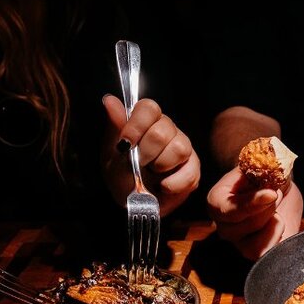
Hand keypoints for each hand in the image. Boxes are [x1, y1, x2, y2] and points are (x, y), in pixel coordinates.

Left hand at [103, 95, 200, 214]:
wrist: (133, 202)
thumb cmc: (122, 175)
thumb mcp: (111, 153)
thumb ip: (115, 127)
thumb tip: (109, 100)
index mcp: (146, 121)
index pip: (149, 108)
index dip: (137, 125)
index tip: (125, 144)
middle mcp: (167, 129)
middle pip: (162, 131)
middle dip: (145, 153)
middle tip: (138, 164)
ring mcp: (183, 146)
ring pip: (179, 148)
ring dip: (160, 166)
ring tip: (152, 174)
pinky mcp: (193, 167)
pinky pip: (189, 172)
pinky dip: (172, 184)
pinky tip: (163, 186)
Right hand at [206, 167, 302, 260]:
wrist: (279, 189)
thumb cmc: (266, 177)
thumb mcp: (263, 166)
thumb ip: (261, 165)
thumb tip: (269, 163)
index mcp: (217, 202)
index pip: (228, 210)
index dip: (251, 203)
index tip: (272, 193)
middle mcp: (223, 226)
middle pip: (246, 226)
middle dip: (268, 208)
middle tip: (275, 192)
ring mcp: (239, 243)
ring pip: (255, 244)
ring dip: (273, 223)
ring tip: (275, 208)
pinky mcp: (256, 253)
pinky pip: (266, 253)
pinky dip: (277, 236)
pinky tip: (278, 222)